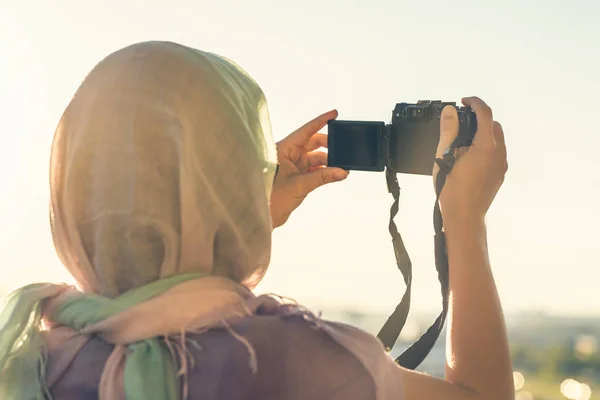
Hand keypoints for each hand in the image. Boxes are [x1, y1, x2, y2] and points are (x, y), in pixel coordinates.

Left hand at [270, 110, 348, 227]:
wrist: (263, 214)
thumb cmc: (272, 197)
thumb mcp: (300, 185)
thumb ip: (323, 177)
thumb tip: (342, 171)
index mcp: (284, 149)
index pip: (306, 130)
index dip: (321, 121)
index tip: (334, 114)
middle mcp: (289, 154)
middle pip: (313, 142)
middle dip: (329, 145)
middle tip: (343, 147)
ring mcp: (294, 165)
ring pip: (316, 157)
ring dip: (329, 161)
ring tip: (342, 166)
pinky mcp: (297, 175)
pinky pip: (315, 168)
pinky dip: (325, 170)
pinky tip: (335, 173)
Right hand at [433, 97, 507, 223]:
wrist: (464, 216)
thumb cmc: (452, 189)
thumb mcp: (444, 156)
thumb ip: (448, 130)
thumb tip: (450, 111)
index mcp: (486, 146)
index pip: (485, 113)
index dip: (474, 102)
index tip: (464, 101)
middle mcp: (498, 153)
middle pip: (493, 125)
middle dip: (478, 119)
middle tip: (460, 122)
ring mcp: (501, 165)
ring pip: (495, 140)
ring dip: (482, 134)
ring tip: (462, 143)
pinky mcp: (499, 174)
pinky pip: (495, 154)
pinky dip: (485, 148)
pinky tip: (468, 158)